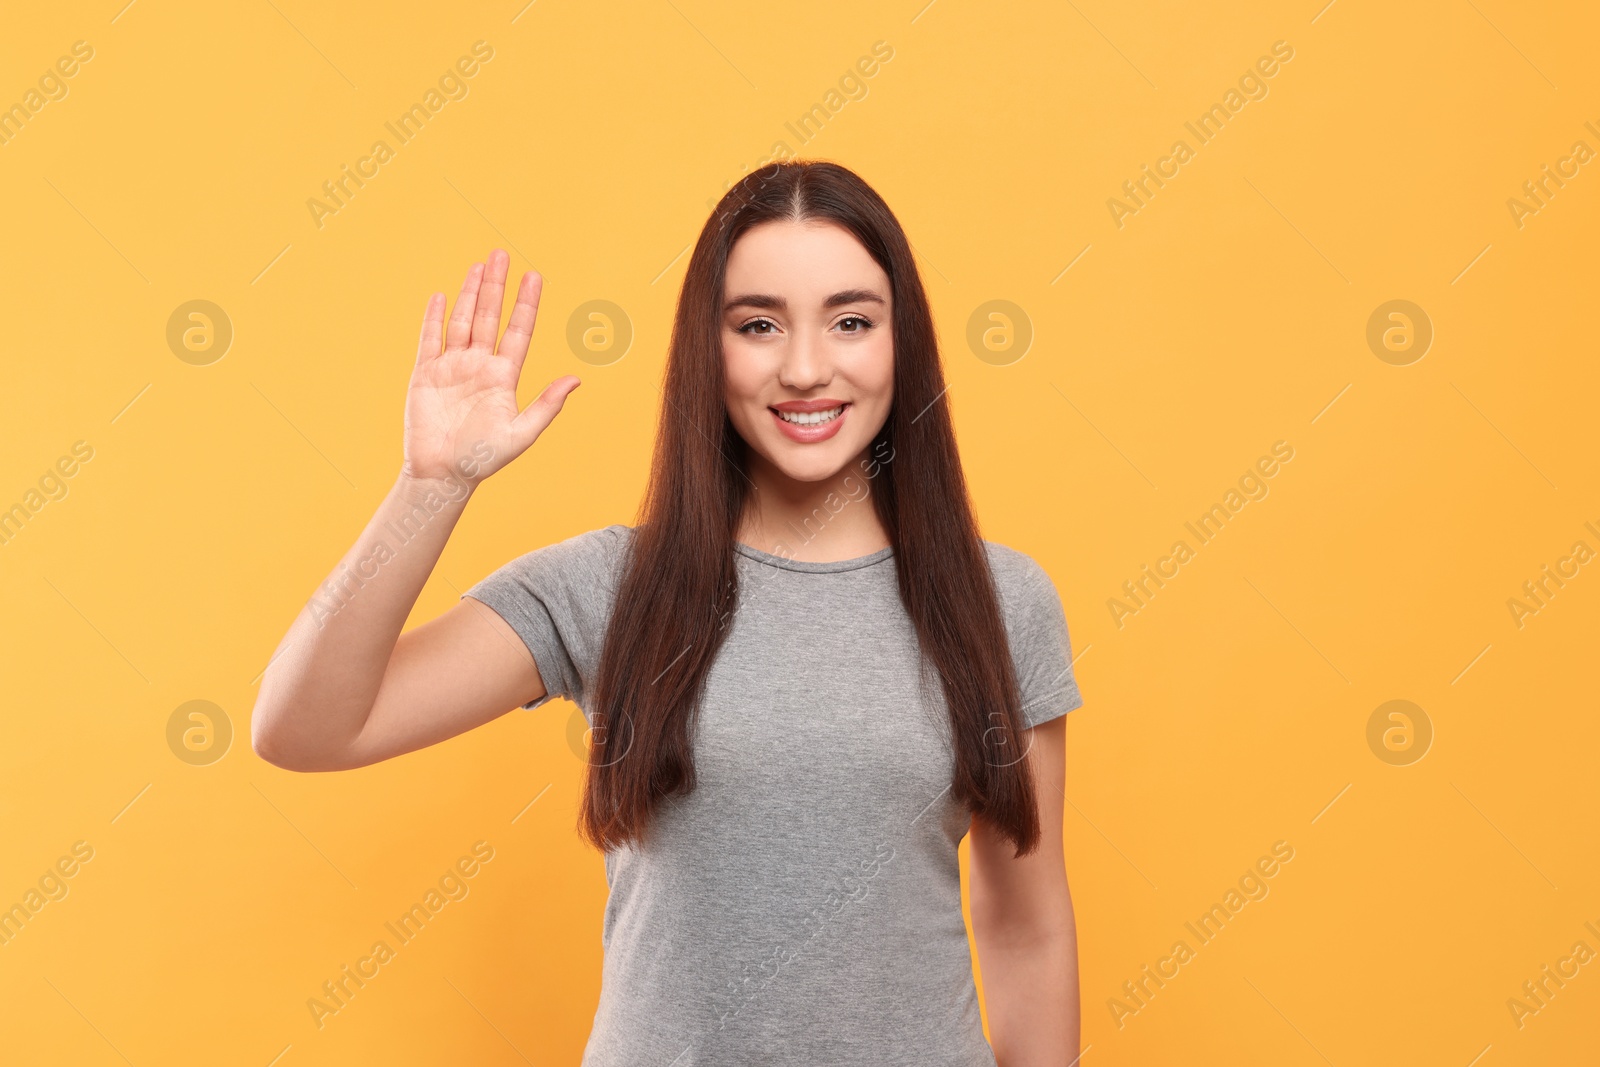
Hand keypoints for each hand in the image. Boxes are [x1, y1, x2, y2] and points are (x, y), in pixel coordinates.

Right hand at [400, 249, 579, 487]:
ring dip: (470, 293)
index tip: (534, 276)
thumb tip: (577, 379)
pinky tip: (442, 296)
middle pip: (490, 317)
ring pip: (462, 321)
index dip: (526, 304)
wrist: (442, 475)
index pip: (518, 332)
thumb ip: (547, 406)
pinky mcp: (425, 374)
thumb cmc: (483, 460)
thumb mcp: (522, 434)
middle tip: (501, 254)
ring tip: (479, 265)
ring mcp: (452, 367)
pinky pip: (430, 339)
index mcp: (504, 377)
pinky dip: (435, 318)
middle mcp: (479, 366)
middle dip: (496, 286)